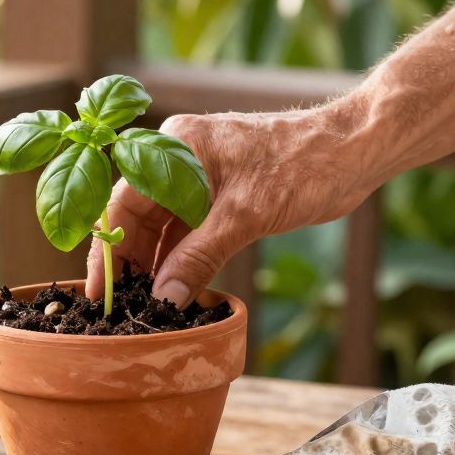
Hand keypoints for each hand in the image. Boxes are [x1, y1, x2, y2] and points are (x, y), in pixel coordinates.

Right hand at [85, 104, 378, 306]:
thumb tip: (164, 299)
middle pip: (139, 217)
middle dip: (131, 262)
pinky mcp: (223, 195)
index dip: (109, 249)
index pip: (124, 202)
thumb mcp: (244, 216)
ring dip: (158, 266)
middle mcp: (179, 158)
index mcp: (175, 146)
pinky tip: (177, 290)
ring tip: (146, 306)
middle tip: (121, 307)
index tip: (99, 292)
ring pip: (165, 228)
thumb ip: (198, 258)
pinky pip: (190, 232)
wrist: (356, 150)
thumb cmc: (303, 165)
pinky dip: (184, 260)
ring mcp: (201, 177)